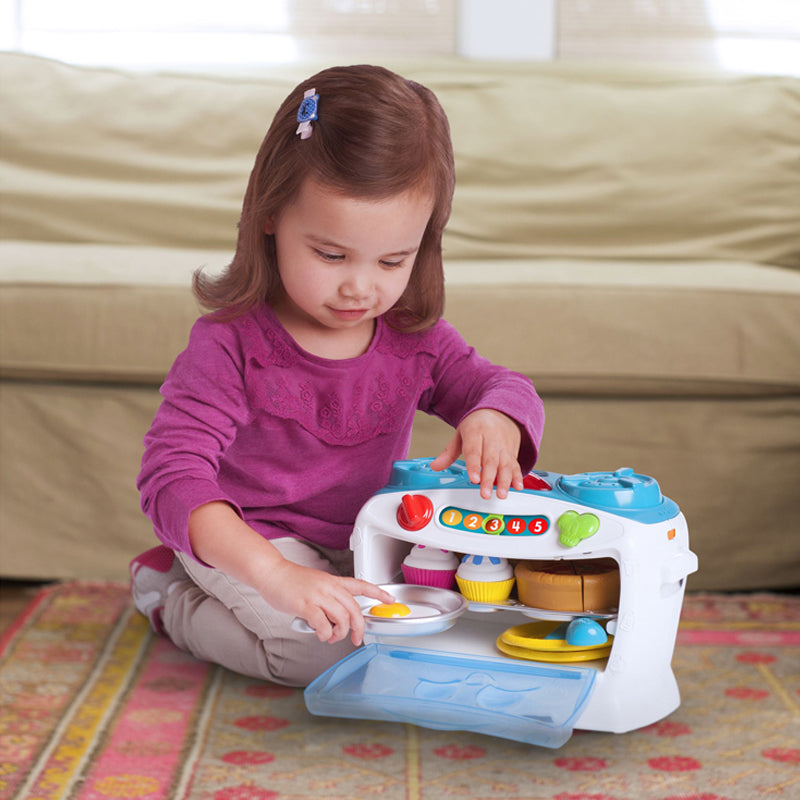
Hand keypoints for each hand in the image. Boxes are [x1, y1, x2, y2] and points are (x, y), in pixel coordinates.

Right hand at [188, 501, 392, 646]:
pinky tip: (320, 635)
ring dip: (340, 634)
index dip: (378, 593)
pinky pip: (323, 625)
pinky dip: (325, 634)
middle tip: (356, 639)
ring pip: (342, 618)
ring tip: (332, 637)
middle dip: (359, 628)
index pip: (361, 585)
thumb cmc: (291, 581)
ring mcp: (318, 595)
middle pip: (354, 609)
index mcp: (333, 581)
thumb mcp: (316, 584)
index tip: (390, 599)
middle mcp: (329, 587)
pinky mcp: (305, 605)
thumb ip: (328, 599)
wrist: (272, 573)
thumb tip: (334, 621)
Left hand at [430, 409, 522, 499]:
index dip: (474, 466)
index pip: (474, 451)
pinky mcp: (513, 453)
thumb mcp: (461, 434)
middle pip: (490, 460)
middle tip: (486, 493)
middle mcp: (492, 439)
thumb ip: (449, 452)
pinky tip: (518, 486)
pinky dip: (518, 476)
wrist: (500, 412)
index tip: (474, 479)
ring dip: (505, 481)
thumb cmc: (478, 425)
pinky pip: (516, 465)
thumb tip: (435, 466)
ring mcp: (504, 446)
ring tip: (502, 494)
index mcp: (476, 432)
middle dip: (489, 478)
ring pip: (505, 464)